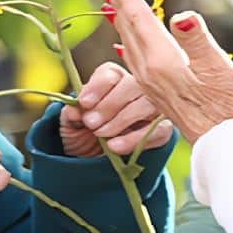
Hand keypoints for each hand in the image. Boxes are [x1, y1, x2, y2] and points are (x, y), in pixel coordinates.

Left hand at [60, 62, 174, 155]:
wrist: (95, 159)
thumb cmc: (84, 133)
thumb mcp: (70, 124)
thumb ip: (71, 113)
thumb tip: (75, 110)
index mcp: (111, 80)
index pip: (111, 73)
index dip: (98, 87)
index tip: (85, 104)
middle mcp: (135, 89)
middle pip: (132, 85)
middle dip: (110, 105)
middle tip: (92, 124)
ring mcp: (152, 108)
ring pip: (148, 104)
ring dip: (122, 121)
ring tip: (102, 135)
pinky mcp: (162, 129)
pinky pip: (158, 130)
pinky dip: (135, 139)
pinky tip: (115, 146)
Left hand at [101, 0, 232, 143]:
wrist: (225, 146)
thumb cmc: (228, 107)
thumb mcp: (217, 68)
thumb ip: (196, 39)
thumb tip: (181, 15)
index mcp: (162, 61)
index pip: (140, 22)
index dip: (128, 0)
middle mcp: (150, 74)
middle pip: (129, 33)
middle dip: (119, 10)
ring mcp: (151, 87)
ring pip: (130, 49)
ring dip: (123, 27)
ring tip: (117, 11)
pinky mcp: (158, 97)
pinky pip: (135, 64)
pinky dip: (130, 46)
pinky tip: (130, 47)